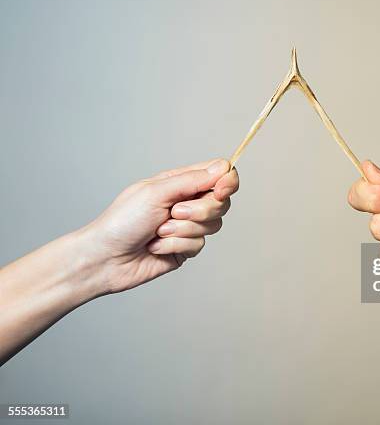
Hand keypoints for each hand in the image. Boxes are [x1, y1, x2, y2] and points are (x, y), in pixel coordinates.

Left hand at [79, 158, 238, 294]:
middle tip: (174, 213)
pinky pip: (199, 245)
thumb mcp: (156, 192)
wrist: (105, 258)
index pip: (218, 173)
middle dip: (200, 210)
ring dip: (183, 230)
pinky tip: (156, 246)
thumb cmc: (122, 221)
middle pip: (221, 201)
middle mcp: (187, 202)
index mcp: (180, 182)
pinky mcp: (185, 248)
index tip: (221, 190)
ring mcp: (188, 226)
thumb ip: (192, 180)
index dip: (227, 181)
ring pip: (212, 225)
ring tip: (158, 231)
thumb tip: (223, 168)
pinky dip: (175, 245)